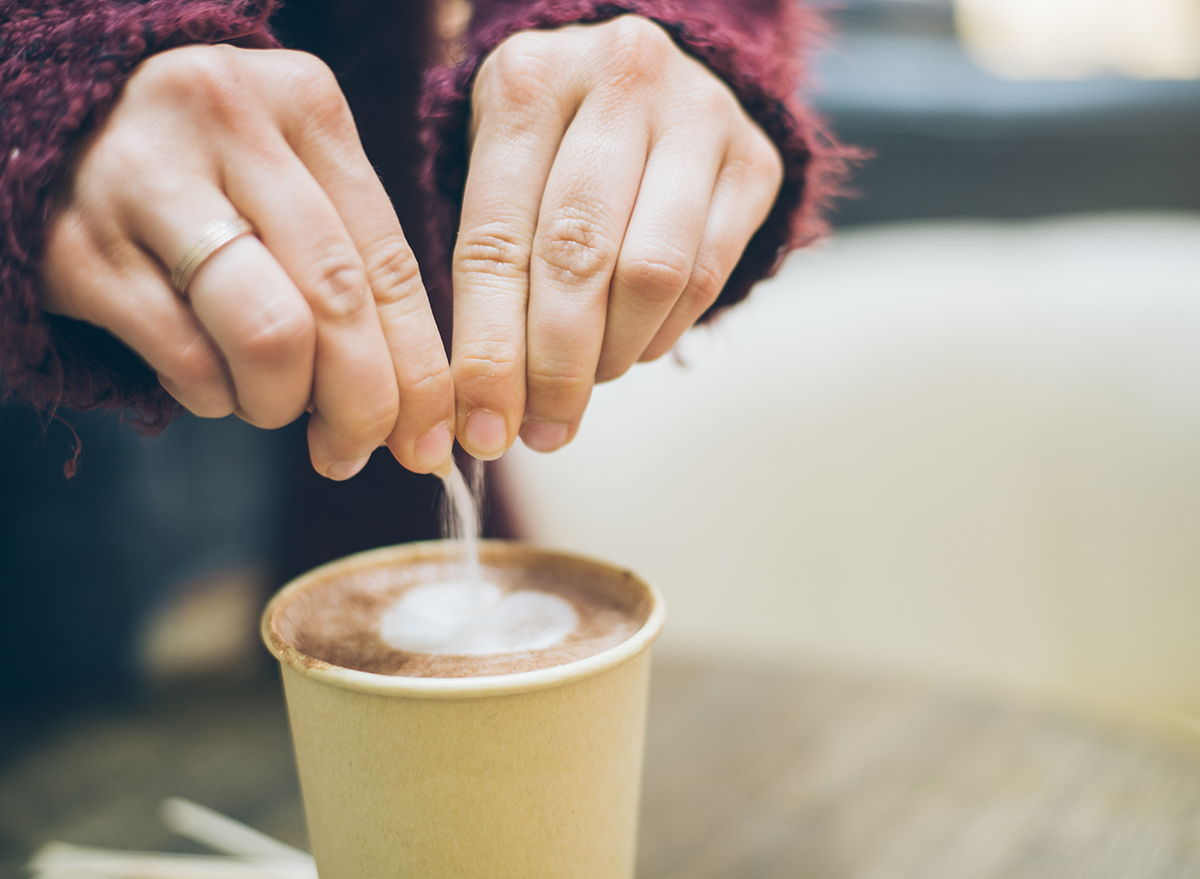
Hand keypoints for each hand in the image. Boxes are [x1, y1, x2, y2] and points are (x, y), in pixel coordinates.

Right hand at [40, 45, 454, 478]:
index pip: (391, 262)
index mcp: (304, 104)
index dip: (423, 370)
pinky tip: (210, 381)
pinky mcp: (76, 246)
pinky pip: (186, 359)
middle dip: (363, 404)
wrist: (56, 138)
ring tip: (272, 405)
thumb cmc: (209, 180)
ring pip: (270, 334)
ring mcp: (143, 178)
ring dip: (282, 402)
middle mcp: (226, 121)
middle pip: (339, 300)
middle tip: (354, 452)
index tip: (432, 440)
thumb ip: (357, 269)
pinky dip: (214, 396)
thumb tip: (420, 411)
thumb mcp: (292, 186)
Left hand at [452, 15, 783, 457]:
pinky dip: (663, 331)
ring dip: (614, 354)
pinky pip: (708, 274)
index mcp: (528, 82)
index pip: (497, 241)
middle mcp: (618, 79)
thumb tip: (487, 409)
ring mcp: (698, 114)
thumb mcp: (503, 173)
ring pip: (653, 272)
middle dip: (555, 367)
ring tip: (589, 378)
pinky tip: (635, 342)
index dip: (489, 351)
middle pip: (578, 257)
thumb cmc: (553, 147)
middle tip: (542, 431)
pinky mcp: (754, 159)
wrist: (646, 78)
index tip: (485, 430)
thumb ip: (492, 271)